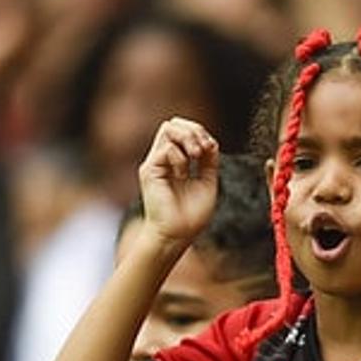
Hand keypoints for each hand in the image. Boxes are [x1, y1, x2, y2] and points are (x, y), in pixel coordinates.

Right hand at [137, 118, 219, 248]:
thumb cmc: (191, 216)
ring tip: (197, 156)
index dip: (199, 132)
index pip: (183, 131)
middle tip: (204, 149)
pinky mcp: (149, 171)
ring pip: (168, 129)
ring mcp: (154, 164)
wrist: (177, 236)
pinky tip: (184, 174)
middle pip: (173, 124)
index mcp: (175, 162)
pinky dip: (181, 158)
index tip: (211, 148)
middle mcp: (162, 160)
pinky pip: (166, 149)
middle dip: (193, 130)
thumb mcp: (207, 182)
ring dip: (188, 139)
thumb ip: (209, 161)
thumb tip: (211, 141)